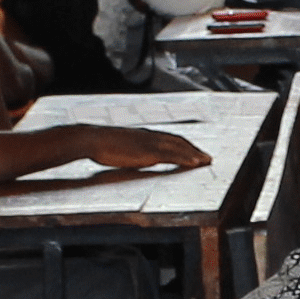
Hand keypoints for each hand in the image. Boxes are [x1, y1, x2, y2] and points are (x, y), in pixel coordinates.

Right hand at [82, 129, 208, 172]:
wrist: (93, 139)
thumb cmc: (102, 144)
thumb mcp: (120, 145)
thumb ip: (131, 149)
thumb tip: (135, 155)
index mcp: (144, 135)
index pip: (169, 138)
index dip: (183, 145)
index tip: (193, 152)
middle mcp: (151, 136)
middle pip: (178, 141)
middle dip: (194, 149)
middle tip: (206, 158)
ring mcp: (150, 143)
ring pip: (179, 147)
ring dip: (194, 154)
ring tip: (206, 161)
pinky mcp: (148, 151)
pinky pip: (171, 155)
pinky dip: (185, 158)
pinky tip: (194, 163)